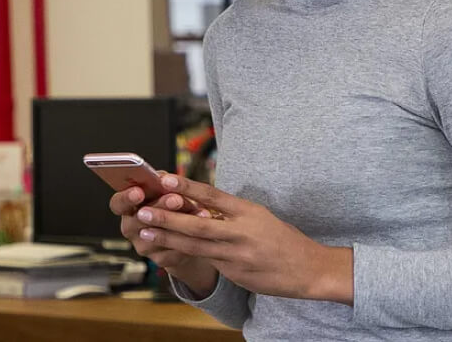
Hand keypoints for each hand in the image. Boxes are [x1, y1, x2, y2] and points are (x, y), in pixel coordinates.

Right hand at [110, 186, 218, 294]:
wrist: (185, 234)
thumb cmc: (173, 204)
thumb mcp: (167, 190)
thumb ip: (163, 184)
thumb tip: (165, 178)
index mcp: (128, 208)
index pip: (118, 203)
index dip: (126, 198)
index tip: (138, 191)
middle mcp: (132, 228)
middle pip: (139, 220)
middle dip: (160, 208)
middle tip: (177, 199)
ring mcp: (145, 246)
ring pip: (160, 237)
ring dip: (181, 223)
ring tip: (201, 212)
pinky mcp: (162, 259)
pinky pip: (176, 250)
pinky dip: (192, 238)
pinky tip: (205, 229)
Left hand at [134, 174, 353, 304]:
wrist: (307, 269)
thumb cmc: (284, 240)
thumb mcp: (261, 218)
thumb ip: (233, 214)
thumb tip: (204, 206)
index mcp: (249, 212)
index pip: (213, 196)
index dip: (188, 187)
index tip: (166, 178)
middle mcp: (241, 232)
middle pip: (197, 224)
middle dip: (167, 217)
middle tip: (143, 210)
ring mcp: (236, 255)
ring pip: (195, 246)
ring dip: (168, 238)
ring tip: (145, 231)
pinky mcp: (234, 272)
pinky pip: (205, 261)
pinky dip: (184, 255)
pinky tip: (166, 250)